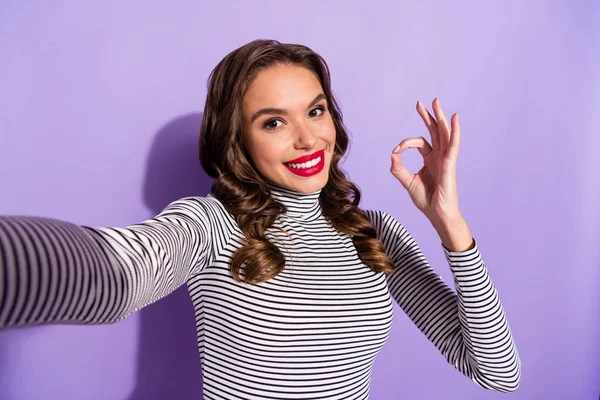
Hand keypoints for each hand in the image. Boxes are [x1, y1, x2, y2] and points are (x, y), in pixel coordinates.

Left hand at [390, 98, 461, 223]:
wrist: (437, 214)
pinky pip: (453, 144)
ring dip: (440, 117)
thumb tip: (392, 155)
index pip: (419, 142)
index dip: (405, 144)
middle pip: (434, 131)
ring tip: (436, 102)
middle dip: (428, 116)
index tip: (396, 151)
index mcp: (430, 159)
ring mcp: (446, 159)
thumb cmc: (427, 200)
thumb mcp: (408, 182)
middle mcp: (439, 156)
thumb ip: (398, 169)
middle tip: (420, 103)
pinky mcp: (450, 164)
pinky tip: (454, 118)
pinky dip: (455, 130)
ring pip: (444, 133)